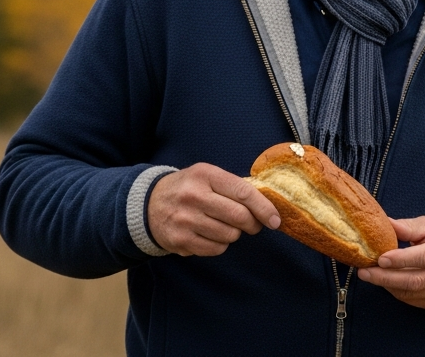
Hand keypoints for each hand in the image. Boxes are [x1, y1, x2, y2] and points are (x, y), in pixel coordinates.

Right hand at [147, 163, 279, 255]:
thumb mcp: (207, 176)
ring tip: (223, 225)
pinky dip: (220, 245)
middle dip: (252, 224)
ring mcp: (185, 219)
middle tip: (252, 225)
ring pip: (229, 235)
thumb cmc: (188, 188)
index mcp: (205, 175)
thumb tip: (267, 205)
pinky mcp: (180, 240)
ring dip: (234, 234)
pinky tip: (211, 234)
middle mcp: (194, 196)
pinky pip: (216, 249)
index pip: (244, 192)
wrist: (148, 204)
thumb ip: (234, 187)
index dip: (264, 208)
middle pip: (239, 217)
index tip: (275, 220)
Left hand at [356, 216, 424, 309]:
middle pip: (416, 280)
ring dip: (388, 285)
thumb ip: (408, 227)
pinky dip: (396, 292)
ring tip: (371, 275)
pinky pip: (414, 300)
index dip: (401, 260)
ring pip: (412, 293)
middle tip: (364, 271)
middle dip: (386, 277)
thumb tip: (383, 224)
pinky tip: (386, 282)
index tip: (380, 258)